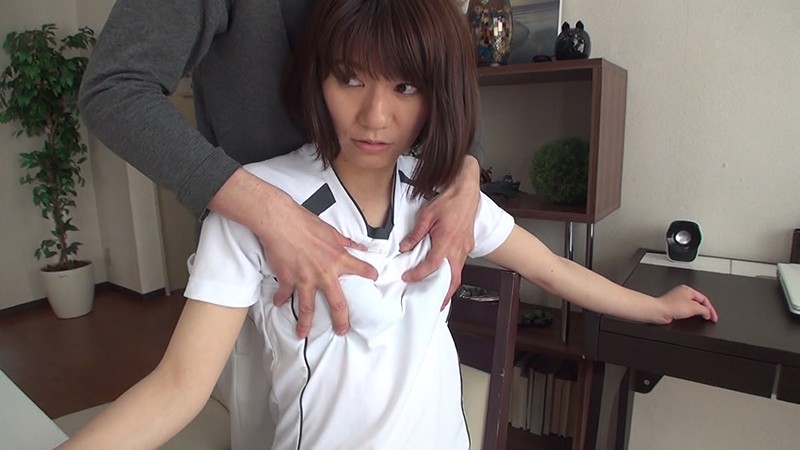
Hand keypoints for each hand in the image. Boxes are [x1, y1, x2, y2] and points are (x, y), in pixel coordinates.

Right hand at [209, 169, 377, 337]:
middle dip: (341, 320)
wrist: (281, 222)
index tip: (375, 279)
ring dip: (305, 323)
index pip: (361, 269)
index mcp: (337, 259)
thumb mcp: (331, 231)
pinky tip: (278, 304)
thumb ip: (346, 242)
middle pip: (337, 303)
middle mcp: (324, 273)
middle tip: (343, 330)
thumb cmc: (305, 222)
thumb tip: (362, 246)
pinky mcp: (288, 279)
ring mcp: (305, 279)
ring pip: (308, 307)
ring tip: (304, 334)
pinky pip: (284, 294)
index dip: (370, 274)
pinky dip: (280, 299)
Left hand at [401, 156, 479, 308]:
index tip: (408, 278)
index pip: (431, 266)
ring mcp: (465, 249)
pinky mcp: (468, 246)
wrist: (466, 192)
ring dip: (450, 287)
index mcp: (446, 242)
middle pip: (452, 280)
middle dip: (444, 296)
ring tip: (440, 296)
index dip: (418, 274)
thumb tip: (404, 248)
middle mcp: (457, 249)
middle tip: (435, 306)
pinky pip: (460, 265)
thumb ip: (415, 234)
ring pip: (458, 274)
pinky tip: (446, 276)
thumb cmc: (448, 202)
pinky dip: (453, 275)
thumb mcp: (426, 215)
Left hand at [657, 285, 718, 323]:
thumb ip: (704, 310)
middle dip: (705, 310)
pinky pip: (686, 311)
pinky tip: (692, 318)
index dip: (711, 309)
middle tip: (710, 318)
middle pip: (699, 302)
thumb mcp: (693, 307)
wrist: (658, 311)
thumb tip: (708, 313)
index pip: (704, 299)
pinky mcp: (674, 307)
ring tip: (702, 318)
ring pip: (693, 307)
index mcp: (688, 289)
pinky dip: (691, 315)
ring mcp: (678, 300)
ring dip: (698, 313)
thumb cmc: (671, 306)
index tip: (714, 317)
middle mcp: (683, 293)